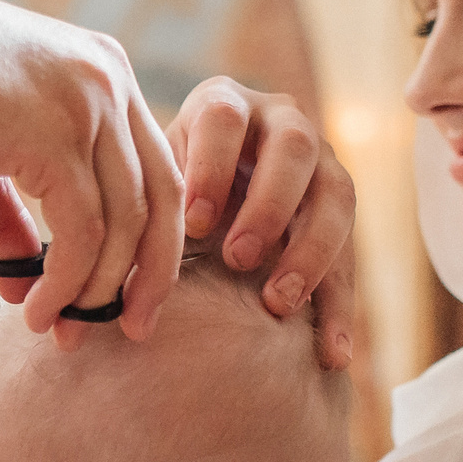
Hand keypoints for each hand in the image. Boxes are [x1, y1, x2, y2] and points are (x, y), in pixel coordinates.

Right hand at [0, 0, 183, 347]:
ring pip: (123, 222)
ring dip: (96, 290)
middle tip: (130, 331)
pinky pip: (81, 229)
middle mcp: (112, 84)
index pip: (156, 169)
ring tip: (63, 331)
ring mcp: (90, 106)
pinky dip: (67, 281)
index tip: (131, 295)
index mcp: (106, 76)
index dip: (151, 240)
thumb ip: (8, 219)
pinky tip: (38, 310)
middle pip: (163, 198)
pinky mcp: (56, 136)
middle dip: (150, 275)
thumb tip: (21, 287)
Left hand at [169, 78, 358, 369]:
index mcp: (225, 106)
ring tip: (277, 303)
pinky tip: (332, 355)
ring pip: (337, 196)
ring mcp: (323, 162)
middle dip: (268, 205)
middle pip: (294, 148)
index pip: (225, 119)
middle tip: (238, 257)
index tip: (194, 222)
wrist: (203, 194)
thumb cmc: (164, 190)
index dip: (211, 168)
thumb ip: (144, 214)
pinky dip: (340, 307)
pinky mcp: (339, 214)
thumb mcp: (152, 187)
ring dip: (310, 252)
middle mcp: (283, 122)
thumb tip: (111, 281)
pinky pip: (351, 256)